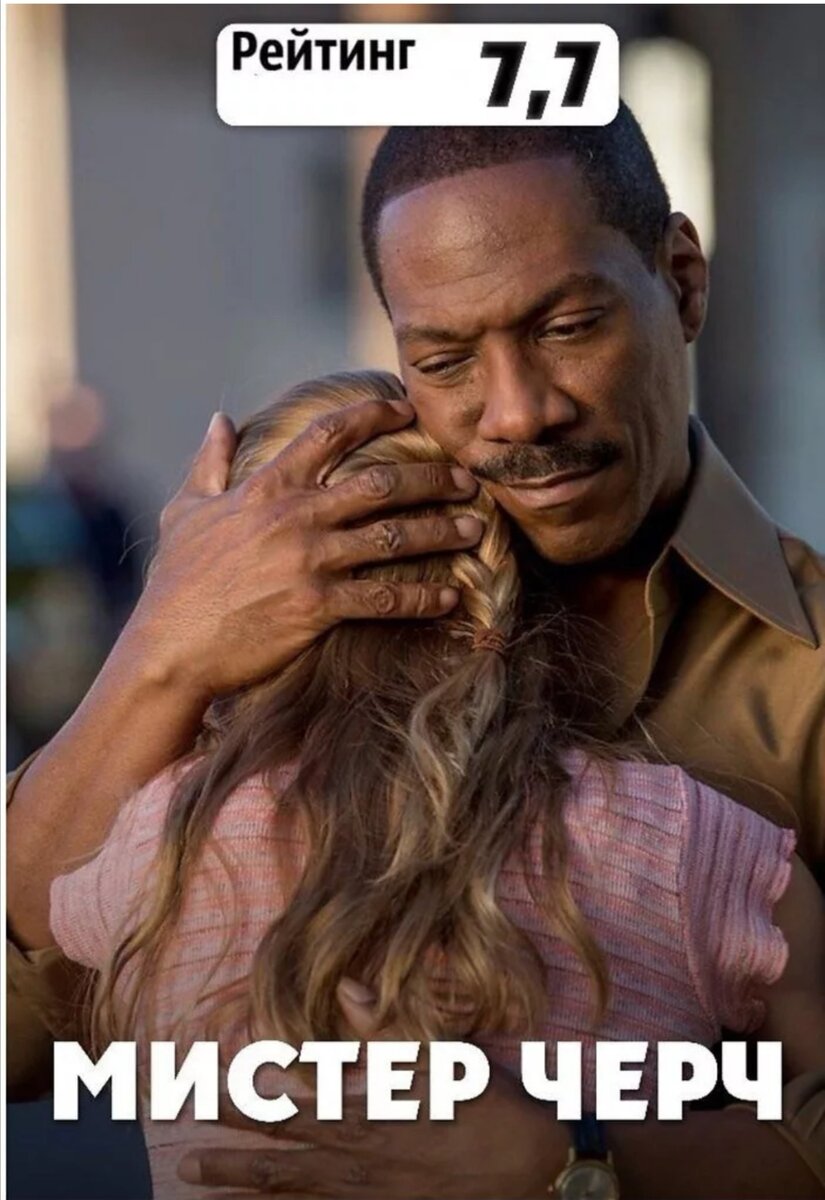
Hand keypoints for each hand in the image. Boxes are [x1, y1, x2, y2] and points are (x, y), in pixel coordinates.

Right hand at [123, 401, 480, 699]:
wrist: (170, 647)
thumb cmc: (175, 581)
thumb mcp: (184, 511)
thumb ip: (209, 462)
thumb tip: (219, 420)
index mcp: (267, 487)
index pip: (330, 433)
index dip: (374, 414)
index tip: (408, 409)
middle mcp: (295, 516)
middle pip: (382, 483)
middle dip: (432, 478)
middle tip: (467, 479)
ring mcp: (310, 561)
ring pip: (393, 537)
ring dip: (441, 532)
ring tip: (474, 529)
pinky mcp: (318, 607)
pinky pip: (385, 598)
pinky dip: (423, 596)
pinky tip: (451, 596)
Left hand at [178, 980, 566, 1198]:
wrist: (539, 1170)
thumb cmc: (491, 1106)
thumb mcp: (442, 1056)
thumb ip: (386, 1027)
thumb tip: (344, 986)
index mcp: (369, 1118)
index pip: (291, 1110)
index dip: (245, 1104)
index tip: (204, 1094)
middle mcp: (362, 1166)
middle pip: (282, 1166)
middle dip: (232, 1164)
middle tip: (186, 1164)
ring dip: (253, 1198)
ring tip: (212, 1196)